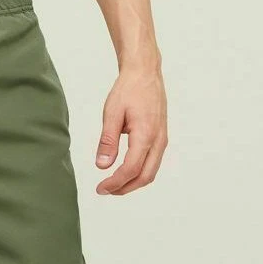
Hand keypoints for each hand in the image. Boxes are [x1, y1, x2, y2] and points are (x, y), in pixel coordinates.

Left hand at [95, 63, 167, 194]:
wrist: (145, 73)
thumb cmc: (128, 89)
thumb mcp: (112, 113)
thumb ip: (107, 141)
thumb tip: (102, 166)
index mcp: (146, 134)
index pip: (131, 169)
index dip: (115, 183)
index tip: (100, 188)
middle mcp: (158, 140)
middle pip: (145, 177)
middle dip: (124, 188)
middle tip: (104, 190)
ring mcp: (162, 139)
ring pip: (151, 172)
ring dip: (132, 183)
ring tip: (113, 184)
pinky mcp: (161, 138)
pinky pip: (153, 163)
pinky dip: (139, 173)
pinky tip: (124, 172)